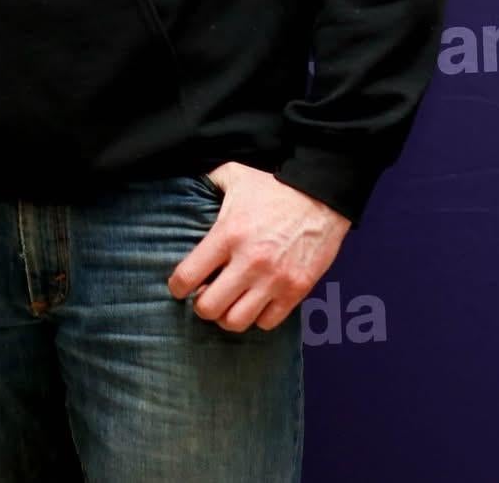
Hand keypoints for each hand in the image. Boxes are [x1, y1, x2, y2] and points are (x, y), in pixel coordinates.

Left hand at [167, 162, 350, 332]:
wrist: (322, 194)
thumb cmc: (274, 186)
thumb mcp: (234, 175)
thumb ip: (207, 183)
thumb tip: (188, 187)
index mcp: (227, 235)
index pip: (187, 276)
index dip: (177, 287)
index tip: (179, 286)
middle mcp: (249, 262)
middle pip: (209, 308)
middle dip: (201, 305)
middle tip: (205, 295)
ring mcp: (274, 279)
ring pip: (236, 321)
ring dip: (227, 316)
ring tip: (229, 303)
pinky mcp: (297, 290)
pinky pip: (268, 322)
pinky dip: (258, 317)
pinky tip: (255, 302)